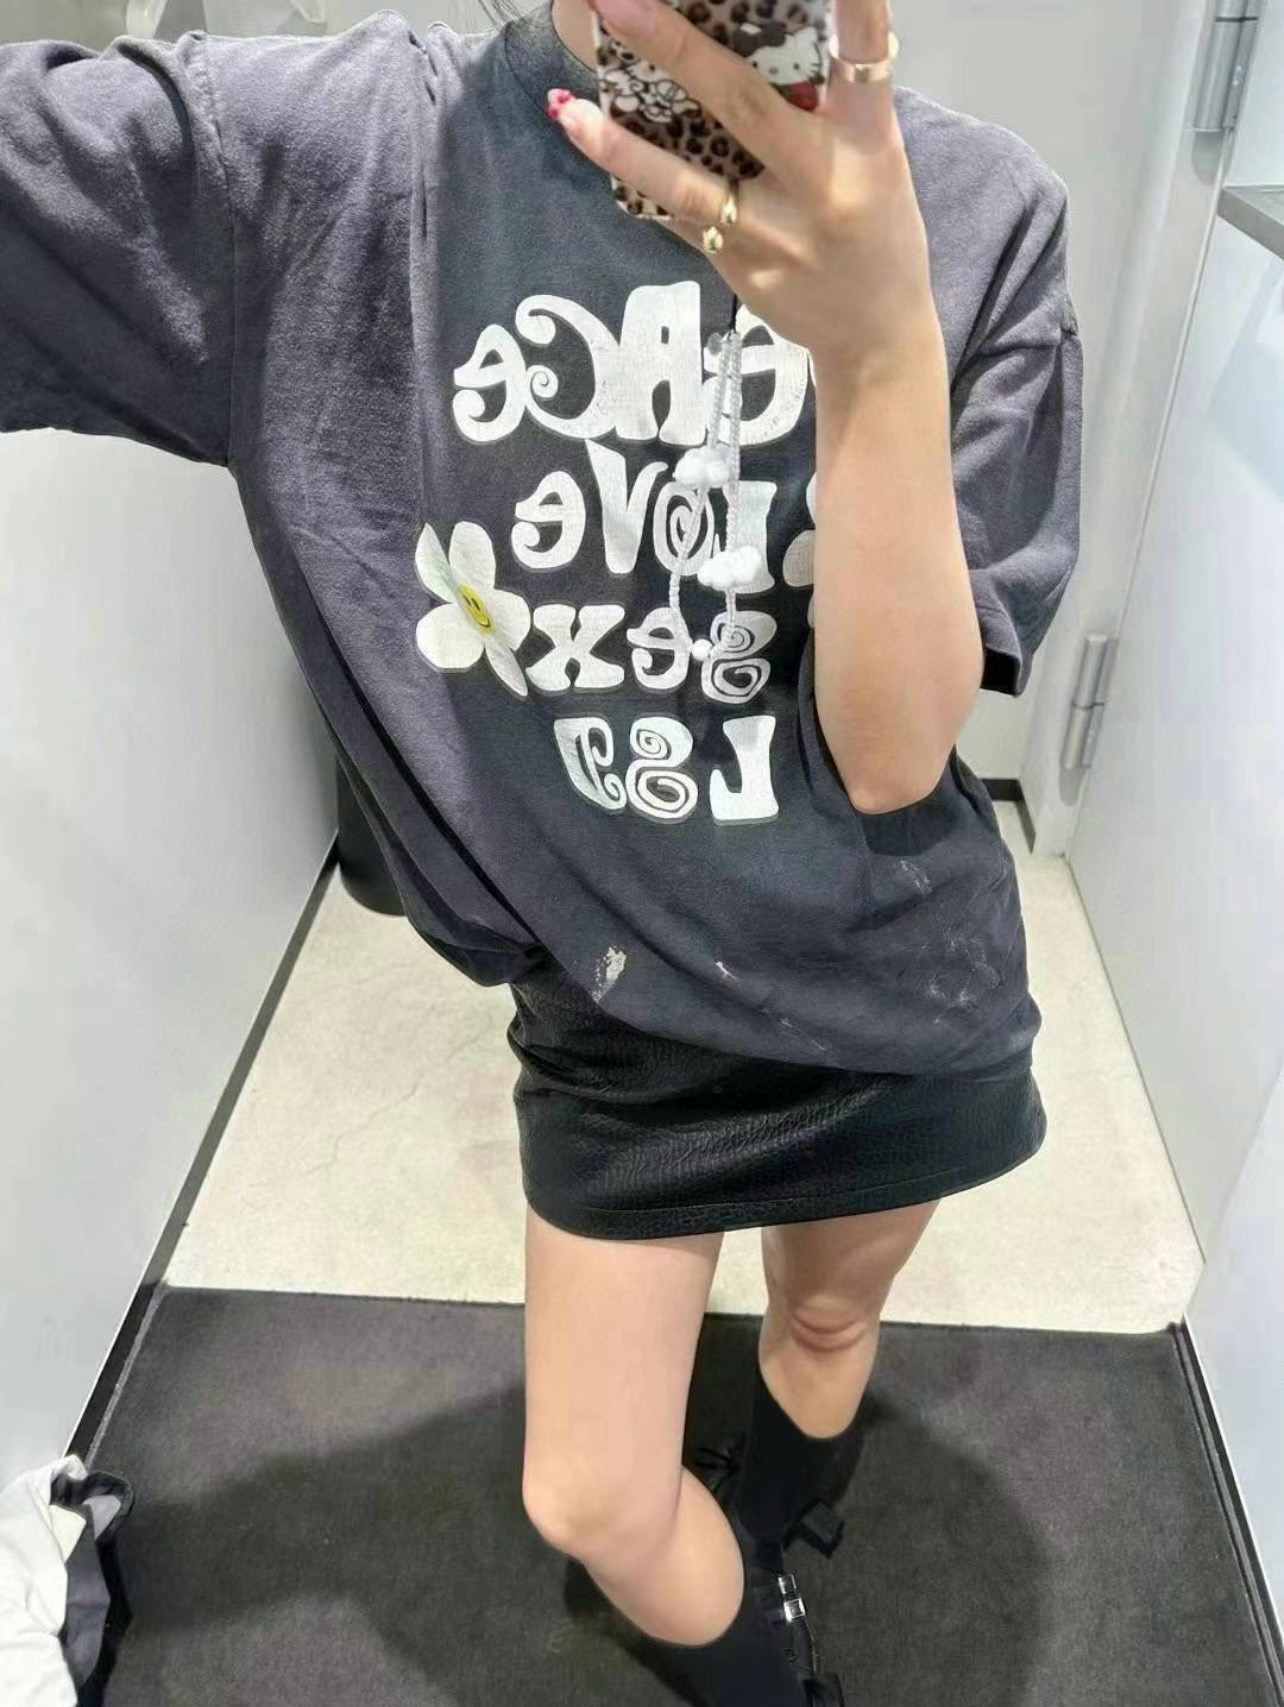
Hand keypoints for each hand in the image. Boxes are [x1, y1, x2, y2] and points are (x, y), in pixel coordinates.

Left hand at [547, 0, 942, 383]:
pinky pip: (679, 217)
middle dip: (677, 49)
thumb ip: (821, 105)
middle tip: (620, 2)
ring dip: (622, 147)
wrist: (874, 334)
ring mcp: (775, 234)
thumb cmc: (875, 224)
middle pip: (744, 107)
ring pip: (688, 186)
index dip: (853, 5)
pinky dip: (634, 179)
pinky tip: (590, 140)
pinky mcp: (741, 268)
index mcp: (869, 139)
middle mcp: (822, 183)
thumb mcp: (874, 156)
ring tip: (568, 109)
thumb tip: (737, 40)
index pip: (863, 54)